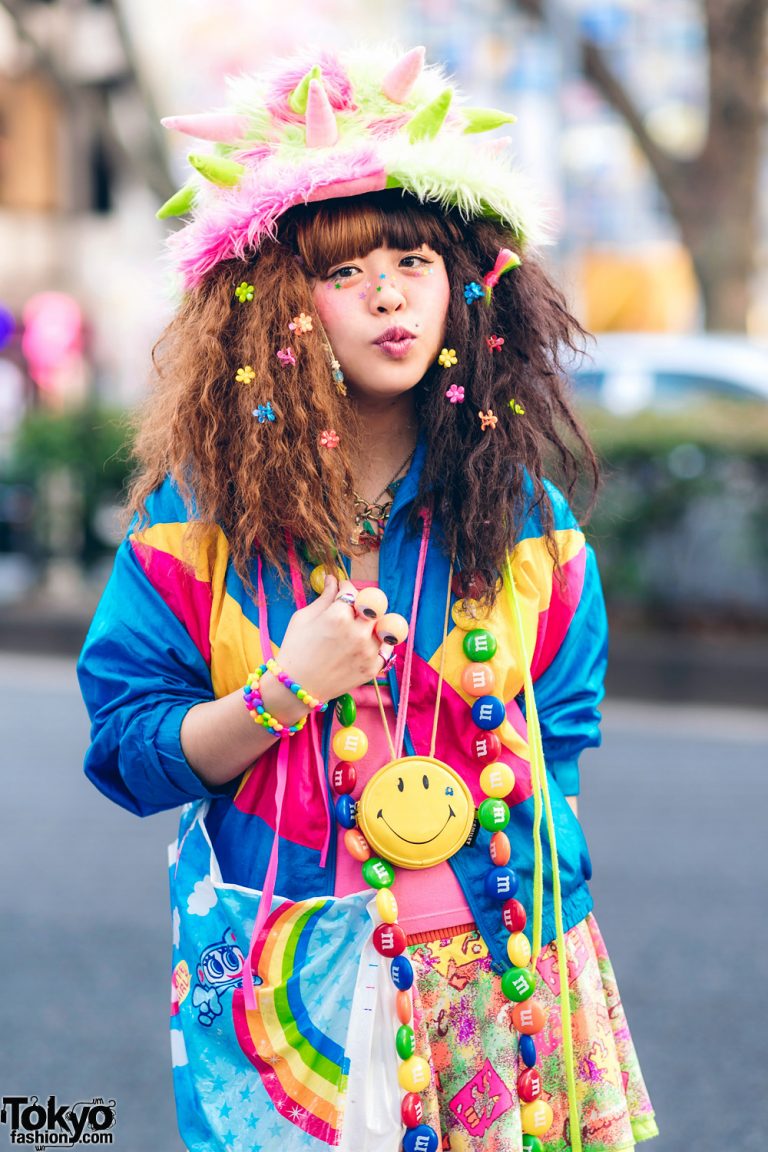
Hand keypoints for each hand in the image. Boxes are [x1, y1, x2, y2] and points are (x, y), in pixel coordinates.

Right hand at [273, 574, 396, 703]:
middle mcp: (358, 632)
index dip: (344, 589)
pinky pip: (387, 648)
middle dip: (363, 604)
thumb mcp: (303, 617)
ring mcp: (368, 651)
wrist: (297, 687)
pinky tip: (366, 644)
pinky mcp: (373, 668)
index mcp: (338, 615)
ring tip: (359, 631)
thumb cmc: (295, 649)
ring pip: (383, 626)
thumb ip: (324, 597)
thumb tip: (333, 579)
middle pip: (374, 605)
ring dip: (372, 625)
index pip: (351, 590)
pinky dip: (379, 644)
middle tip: (353, 611)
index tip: (340, 593)